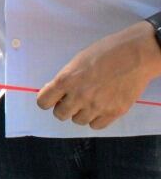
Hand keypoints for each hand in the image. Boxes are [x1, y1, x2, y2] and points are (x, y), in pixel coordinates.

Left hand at [37, 22, 160, 128]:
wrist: (135, 55)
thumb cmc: (105, 52)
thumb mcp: (77, 62)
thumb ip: (65, 79)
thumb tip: (57, 92)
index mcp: (66, 80)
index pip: (43, 102)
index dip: (47, 100)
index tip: (53, 97)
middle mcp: (79, 96)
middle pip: (60, 114)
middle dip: (63, 107)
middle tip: (72, 99)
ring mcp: (97, 106)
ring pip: (78, 121)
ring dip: (80, 113)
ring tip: (89, 101)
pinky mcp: (114, 112)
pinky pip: (96, 125)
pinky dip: (95, 119)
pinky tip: (100, 108)